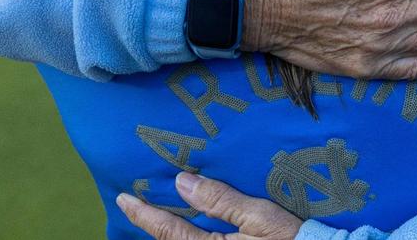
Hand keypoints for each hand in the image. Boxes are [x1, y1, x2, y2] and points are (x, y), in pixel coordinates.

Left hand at [117, 173, 301, 239]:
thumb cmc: (292, 238)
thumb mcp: (260, 216)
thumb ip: (221, 200)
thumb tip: (182, 182)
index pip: (169, 231)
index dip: (145, 214)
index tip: (124, 198)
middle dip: (153, 226)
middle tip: (134, 205)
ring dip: (171, 233)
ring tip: (158, 215)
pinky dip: (188, 236)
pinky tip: (190, 226)